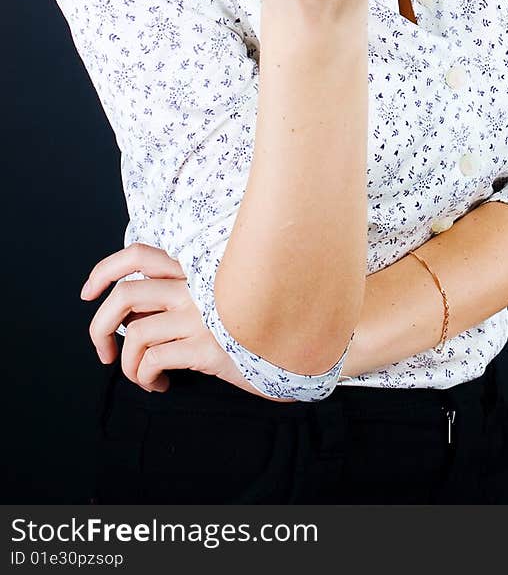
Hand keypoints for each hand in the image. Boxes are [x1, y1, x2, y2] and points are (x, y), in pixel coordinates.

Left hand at [80, 242, 295, 401]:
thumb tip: (132, 316)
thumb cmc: (243, 326)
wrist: (288, 349)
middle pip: (125, 295)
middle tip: (103, 350)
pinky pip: (153, 360)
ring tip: (140, 375)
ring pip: (135, 333)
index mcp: (193, 271)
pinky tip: (159, 384)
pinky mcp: (206, 347)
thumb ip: (176, 297)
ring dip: (126, 363)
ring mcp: (200, 316)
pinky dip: (144, 377)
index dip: (105, 269)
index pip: (139, 254)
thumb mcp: (211, 300)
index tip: (88, 292)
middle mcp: (194, 287)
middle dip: (100, 326)